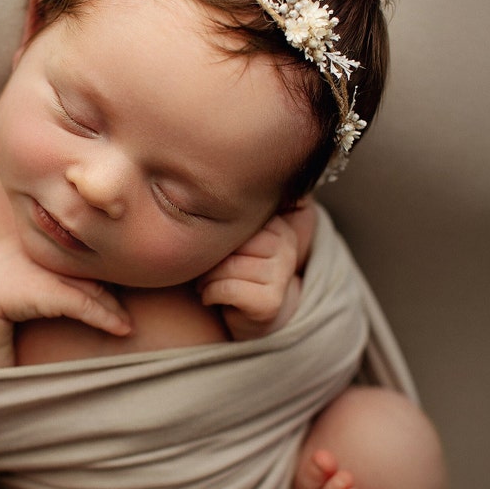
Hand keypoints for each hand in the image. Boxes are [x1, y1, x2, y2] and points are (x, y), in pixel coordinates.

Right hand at [0, 238, 130, 367]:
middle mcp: (31, 247)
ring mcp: (29, 264)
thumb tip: (89, 291)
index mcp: (31, 241)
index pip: (78, 249)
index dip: (104, 264)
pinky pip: (76, 300)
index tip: (127, 283)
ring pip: (86, 281)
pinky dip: (103, 315)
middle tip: (137, 303)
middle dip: (116, 279)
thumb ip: (51, 285)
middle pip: (88, 262)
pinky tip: (122, 328)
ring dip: (113, 304)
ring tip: (129, 324)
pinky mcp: (27, 288)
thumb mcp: (24, 292)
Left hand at [196, 202, 314, 340]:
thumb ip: (227, 211)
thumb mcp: (232, 236)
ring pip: (224, 265)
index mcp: (276, 221)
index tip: (216, 248)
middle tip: (211, 269)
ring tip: (212, 283)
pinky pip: (225, 288)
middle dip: (210, 258)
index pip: (231, 217)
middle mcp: (285, 243)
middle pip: (228, 241)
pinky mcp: (271, 301)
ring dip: (207, 279)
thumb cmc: (232, 269)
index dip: (214, 236)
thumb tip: (204, 172)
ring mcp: (282, 272)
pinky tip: (214, 298)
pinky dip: (210, 295)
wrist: (248, 316)